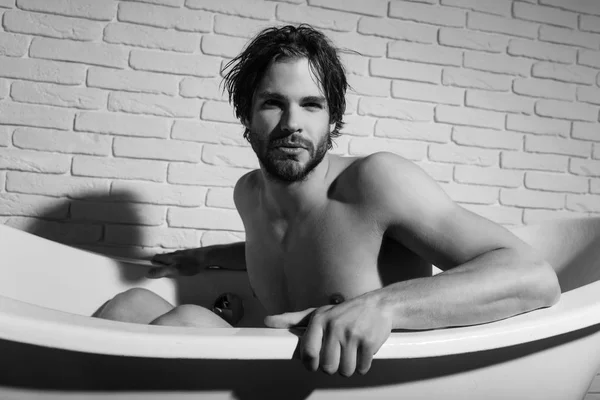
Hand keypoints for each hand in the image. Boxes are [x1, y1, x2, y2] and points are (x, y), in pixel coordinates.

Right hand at [148, 248, 206, 277]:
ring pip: (174, 255)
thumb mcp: (176, 270)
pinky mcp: (192, 254)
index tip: (150, 262)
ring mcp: (185, 253)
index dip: (154, 260)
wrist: (208, 256)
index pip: (159, 257)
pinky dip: (179, 258)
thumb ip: (162, 271)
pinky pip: (183, 255)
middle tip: (156, 261)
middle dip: (160, 258)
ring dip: (169, 258)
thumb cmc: (192, 264)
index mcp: (171, 257)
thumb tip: (149, 273)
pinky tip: (182, 260)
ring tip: (167, 261)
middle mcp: (177, 254)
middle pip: (166, 255)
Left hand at [264, 293, 391, 376]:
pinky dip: (362, 365)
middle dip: (333, 366)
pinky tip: (362, 352)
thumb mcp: (318, 312)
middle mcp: (335, 327)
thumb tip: (268, 321)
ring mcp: (353, 335)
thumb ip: (293, 319)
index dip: (310, 364)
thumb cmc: (344, 312)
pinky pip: (361, 369)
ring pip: (345, 371)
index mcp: (320, 320)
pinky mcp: (369, 343)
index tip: (314, 364)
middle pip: (327, 367)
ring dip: (348, 367)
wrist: (378, 305)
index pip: (308, 352)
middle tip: (337, 356)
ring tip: (350, 353)